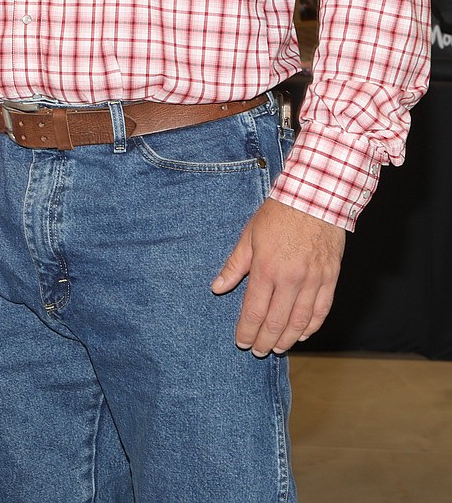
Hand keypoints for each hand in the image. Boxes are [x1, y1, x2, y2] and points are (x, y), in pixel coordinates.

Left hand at [211, 197, 344, 355]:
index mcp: (266, 268)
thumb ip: (234, 265)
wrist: (315, 197)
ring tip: (277, 347)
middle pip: (276, 322)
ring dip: (287, 339)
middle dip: (264, 341)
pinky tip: (303, 334)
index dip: (246, 331)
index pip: (254, 311)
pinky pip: (321, 310)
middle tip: (258, 351)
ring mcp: (312, 280)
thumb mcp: (249, 235)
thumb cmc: (279, 213)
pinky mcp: (330, 278)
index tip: (241, 342)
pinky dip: (312, 326)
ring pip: (300, 322)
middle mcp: (290, 279)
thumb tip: (217, 287)